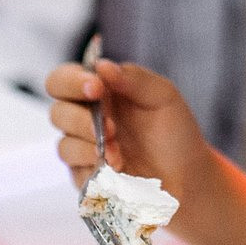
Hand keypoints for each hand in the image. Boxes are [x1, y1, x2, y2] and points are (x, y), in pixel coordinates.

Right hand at [45, 58, 210, 199]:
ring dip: (89, 146)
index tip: (96, 88)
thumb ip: (133, 78)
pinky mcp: (88, 178)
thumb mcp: (163, 96)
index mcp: (99, 93)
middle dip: (80, 118)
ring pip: (64, 145)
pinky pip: (75, 172)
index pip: (63, 80)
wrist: (189, 176)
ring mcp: (85, 150)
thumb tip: (102, 66)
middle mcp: (86, 119)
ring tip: (118, 153)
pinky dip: (94, 168)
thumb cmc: (175, 133)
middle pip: (57, 112)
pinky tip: (117, 168)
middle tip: (110, 127)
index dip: (71, 81)